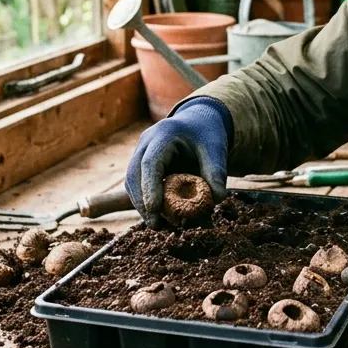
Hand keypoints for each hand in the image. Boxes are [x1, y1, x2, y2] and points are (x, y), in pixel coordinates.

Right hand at [124, 98, 231, 228]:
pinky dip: (144, 200)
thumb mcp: (216, 150)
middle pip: (134, 175)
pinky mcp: (140, 163)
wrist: (198, 122)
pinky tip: (158, 215)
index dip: (150, 188)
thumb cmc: (207, 136)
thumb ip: (217, 173)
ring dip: (141, 204)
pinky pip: (136, 184)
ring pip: (131, 182)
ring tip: (159, 225)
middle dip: (142, 202)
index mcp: (164, 134)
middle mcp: (146, 142)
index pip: (150, 163)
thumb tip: (216, 200)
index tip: (155, 211)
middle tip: (156, 226)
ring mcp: (140, 151)